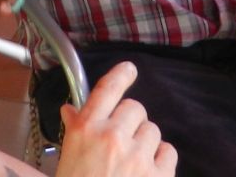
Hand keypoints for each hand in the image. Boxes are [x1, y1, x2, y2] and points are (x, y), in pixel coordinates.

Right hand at [55, 62, 176, 176]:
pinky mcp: (158, 175)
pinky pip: (168, 151)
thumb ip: (74, 130)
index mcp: (86, 129)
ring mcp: (138, 156)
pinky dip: (160, 159)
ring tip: (132, 162)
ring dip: (145, 142)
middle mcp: (112, 136)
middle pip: (135, 109)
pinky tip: (147, 172)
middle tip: (122, 141)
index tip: (129, 69)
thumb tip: (72, 110)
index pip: (107, 89)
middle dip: (131, 122)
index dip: (121, 75)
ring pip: (153, 130)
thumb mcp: (68, 158)